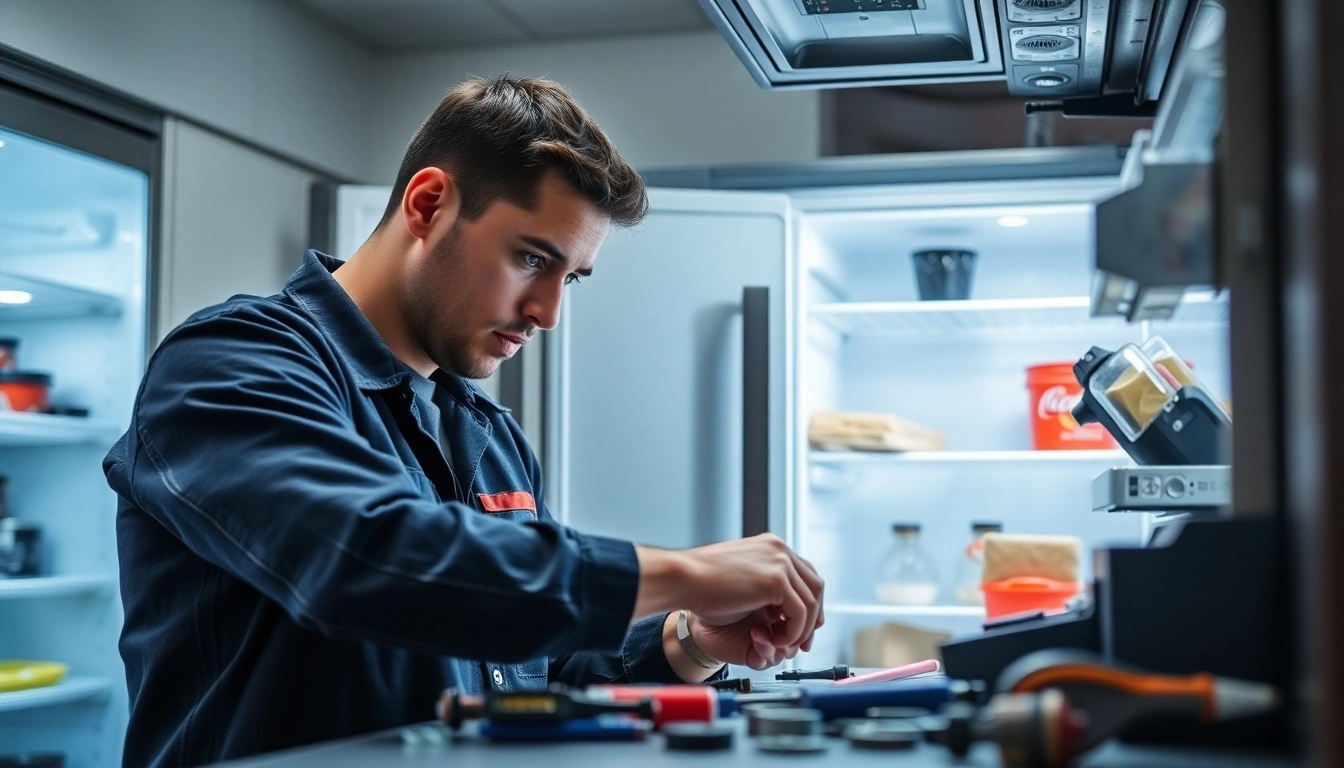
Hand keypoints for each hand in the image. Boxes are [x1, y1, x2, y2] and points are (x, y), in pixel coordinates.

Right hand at [636, 534, 824, 663]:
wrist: (683, 579)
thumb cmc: (700, 580)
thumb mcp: (740, 575)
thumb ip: (761, 581)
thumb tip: (776, 604)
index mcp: (771, 546)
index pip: (805, 574)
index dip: (809, 602)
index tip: (804, 625)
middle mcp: (779, 550)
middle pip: (815, 586)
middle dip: (812, 618)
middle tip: (802, 641)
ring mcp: (780, 563)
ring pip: (810, 602)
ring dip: (800, 629)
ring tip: (781, 643)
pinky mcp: (776, 581)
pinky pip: (800, 614)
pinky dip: (791, 633)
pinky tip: (773, 640)